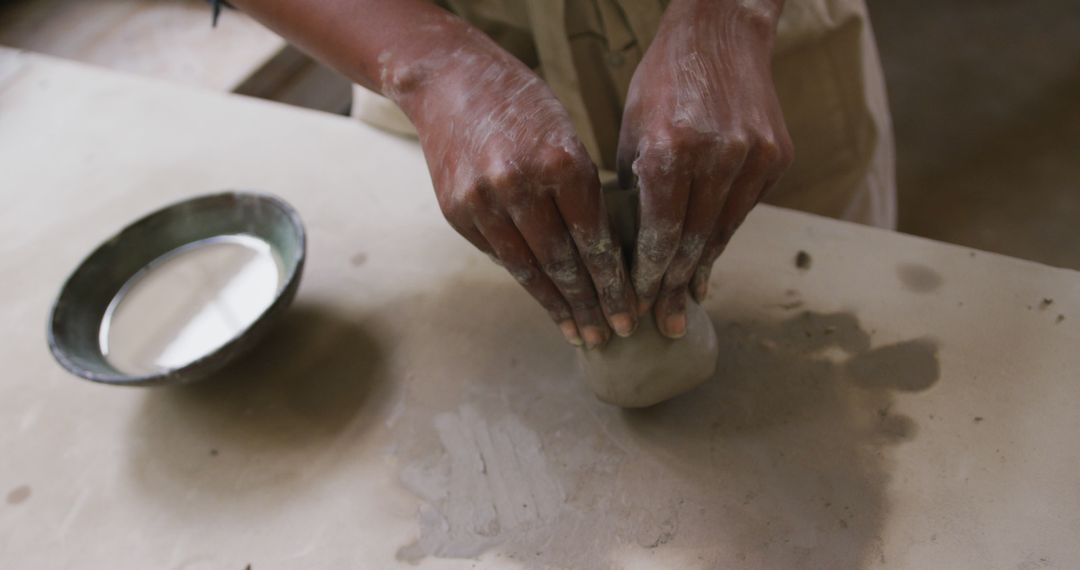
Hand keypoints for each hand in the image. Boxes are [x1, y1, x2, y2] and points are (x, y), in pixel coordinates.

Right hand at [393, 27, 636, 347]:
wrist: (448, 80)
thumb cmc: (523, 105)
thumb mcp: (565, 136)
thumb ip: (580, 191)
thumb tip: (601, 255)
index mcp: (560, 162)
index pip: (593, 239)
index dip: (613, 282)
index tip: (630, 311)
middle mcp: (519, 185)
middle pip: (562, 263)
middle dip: (590, 304)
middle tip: (613, 334)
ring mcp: (482, 202)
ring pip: (527, 269)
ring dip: (557, 306)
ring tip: (580, 333)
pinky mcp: (456, 212)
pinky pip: (500, 256)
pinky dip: (526, 279)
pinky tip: (546, 299)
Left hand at [617, 0, 793, 337]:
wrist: (721, 34)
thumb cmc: (662, 82)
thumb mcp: (633, 132)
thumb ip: (635, 190)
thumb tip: (631, 250)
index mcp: (672, 150)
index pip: (660, 234)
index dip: (649, 277)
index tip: (639, 307)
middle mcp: (717, 157)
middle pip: (694, 243)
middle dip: (675, 288)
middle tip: (665, 324)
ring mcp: (754, 158)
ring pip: (722, 231)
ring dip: (702, 269)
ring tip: (687, 301)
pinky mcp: (777, 157)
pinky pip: (743, 209)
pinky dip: (722, 235)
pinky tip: (708, 259)